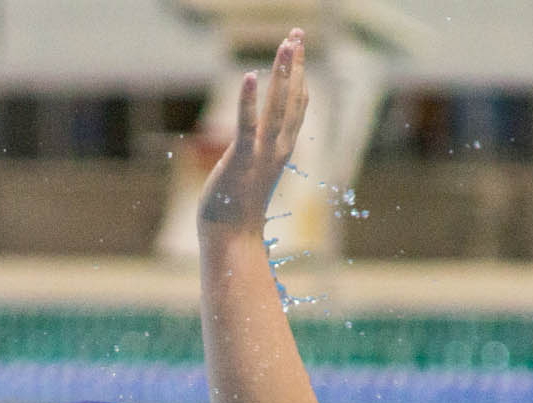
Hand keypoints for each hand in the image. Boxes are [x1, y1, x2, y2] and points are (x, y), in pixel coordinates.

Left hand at [197, 28, 307, 233]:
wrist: (232, 238)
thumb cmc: (237, 209)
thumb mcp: (253, 171)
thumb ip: (258, 152)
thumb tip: (257, 142)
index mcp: (281, 149)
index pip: (296, 105)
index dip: (299, 75)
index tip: (299, 49)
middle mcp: (278, 148)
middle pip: (292, 99)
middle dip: (296, 65)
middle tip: (298, 34)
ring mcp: (262, 154)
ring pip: (278, 107)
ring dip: (283, 74)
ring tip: (287, 44)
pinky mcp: (241, 160)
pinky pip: (247, 125)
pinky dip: (249, 101)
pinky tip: (250, 76)